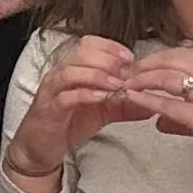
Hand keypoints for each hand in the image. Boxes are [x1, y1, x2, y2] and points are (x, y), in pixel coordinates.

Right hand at [1, 36, 143, 185]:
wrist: (41, 148)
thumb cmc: (69, 123)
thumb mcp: (103, 112)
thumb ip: (125, 105)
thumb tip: (151, 102)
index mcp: (73, 68)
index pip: (89, 44)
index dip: (110, 46)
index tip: (130, 57)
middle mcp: (61, 74)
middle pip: (81, 52)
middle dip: (107, 58)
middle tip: (127, 70)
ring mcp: (53, 90)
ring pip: (71, 70)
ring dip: (97, 74)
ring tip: (116, 84)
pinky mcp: (49, 108)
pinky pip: (65, 96)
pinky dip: (84, 94)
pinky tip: (100, 98)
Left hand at [119, 48, 192, 187]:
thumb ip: (186, 117)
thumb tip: (161, 121)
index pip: (183, 56)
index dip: (158, 59)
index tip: (140, 65)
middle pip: (173, 60)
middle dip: (145, 64)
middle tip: (126, 72)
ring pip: (169, 78)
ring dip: (143, 79)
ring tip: (125, 84)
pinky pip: (171, 105)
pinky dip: (149, 100)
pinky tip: (134, 99)